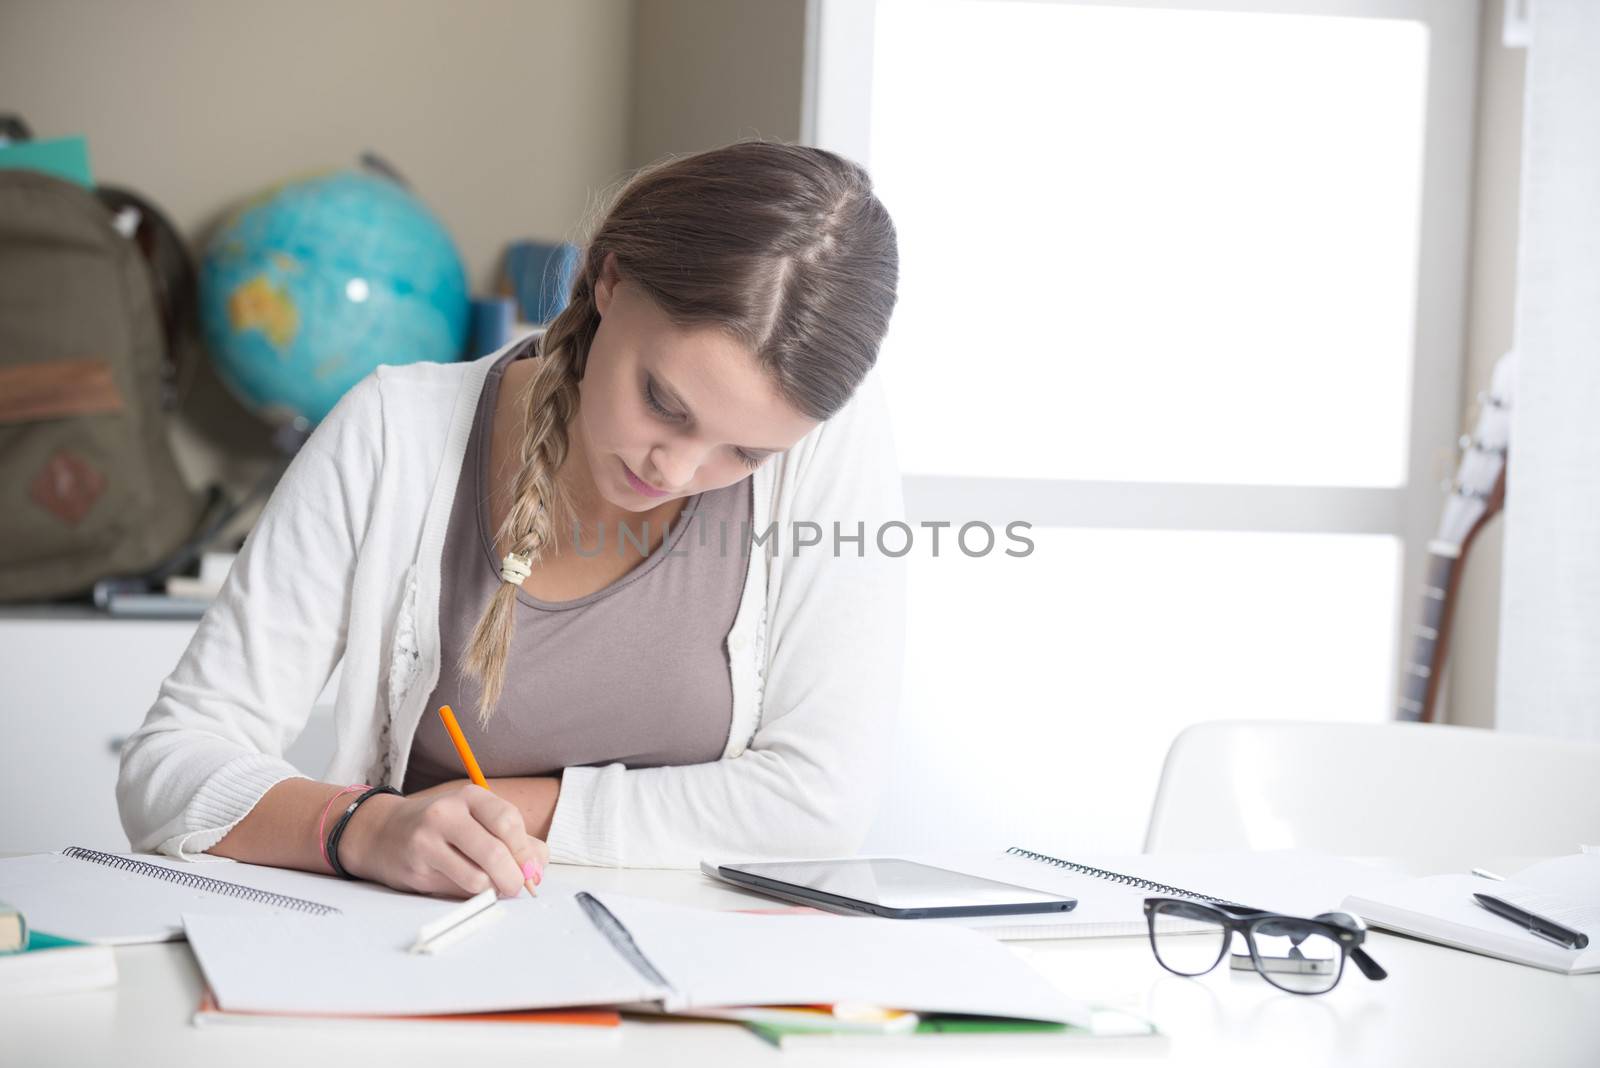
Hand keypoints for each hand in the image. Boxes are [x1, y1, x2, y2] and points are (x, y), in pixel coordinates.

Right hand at [339, 784, 548, 898]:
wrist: (383, 832)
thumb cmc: (441, 827)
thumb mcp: (477, 818)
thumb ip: (513, 838)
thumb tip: (538, 867)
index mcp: (469, 797)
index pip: (508, 821)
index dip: (526, 851)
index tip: (532, 869)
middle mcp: (446, 815)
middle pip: (494, 852)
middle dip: (514, 878)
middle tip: (518, 887)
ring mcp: (427, 842)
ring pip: (477, 878)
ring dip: (491, 890)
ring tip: (489, 886)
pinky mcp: (416, 870)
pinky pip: (456, 891)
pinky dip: (470, 895)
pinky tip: (465, 885)